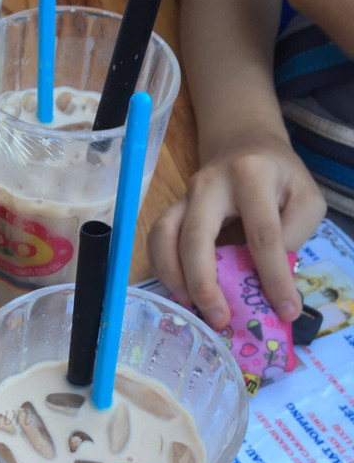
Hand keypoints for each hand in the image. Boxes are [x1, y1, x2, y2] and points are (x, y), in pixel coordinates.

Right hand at [147, 131, 325, 327]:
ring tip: (191, 306)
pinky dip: (163, 269)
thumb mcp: (306, 198)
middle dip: (204, 283)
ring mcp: (185, 196)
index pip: (262, 234)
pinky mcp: (172, 209)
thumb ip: (295, 233)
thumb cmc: (279, 177)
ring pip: (163, 236)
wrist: (244, 145)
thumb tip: (265, 276)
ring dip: (173, 277)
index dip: (273, 276)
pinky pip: (156, 240)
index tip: (286, 310)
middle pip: (196, 237)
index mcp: (252, 175)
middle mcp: (210, 183)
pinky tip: (179, 291)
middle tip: (219, 317)